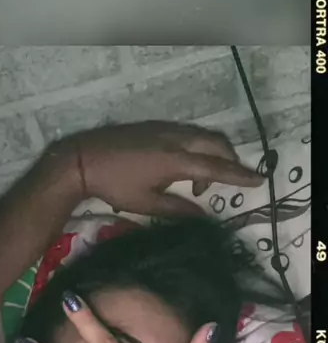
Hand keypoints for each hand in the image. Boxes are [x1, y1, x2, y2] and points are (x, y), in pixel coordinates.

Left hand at [50, 121, 263, 216]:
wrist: (83, 159)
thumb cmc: (113, 185)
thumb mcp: (146, 204)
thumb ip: (178, 209)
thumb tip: (203, 216)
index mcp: (176, 160)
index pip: (217, 168)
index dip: (239, 175)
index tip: (258, 181)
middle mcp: (176, 138)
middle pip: (217, 144)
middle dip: (229, 161)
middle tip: (228, 182)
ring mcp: (166, 128)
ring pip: (203, 135)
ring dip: (212, 154)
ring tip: (198, 182)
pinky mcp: (156, 126)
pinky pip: (189, 132)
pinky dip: (197, 147)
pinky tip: (182, 167)